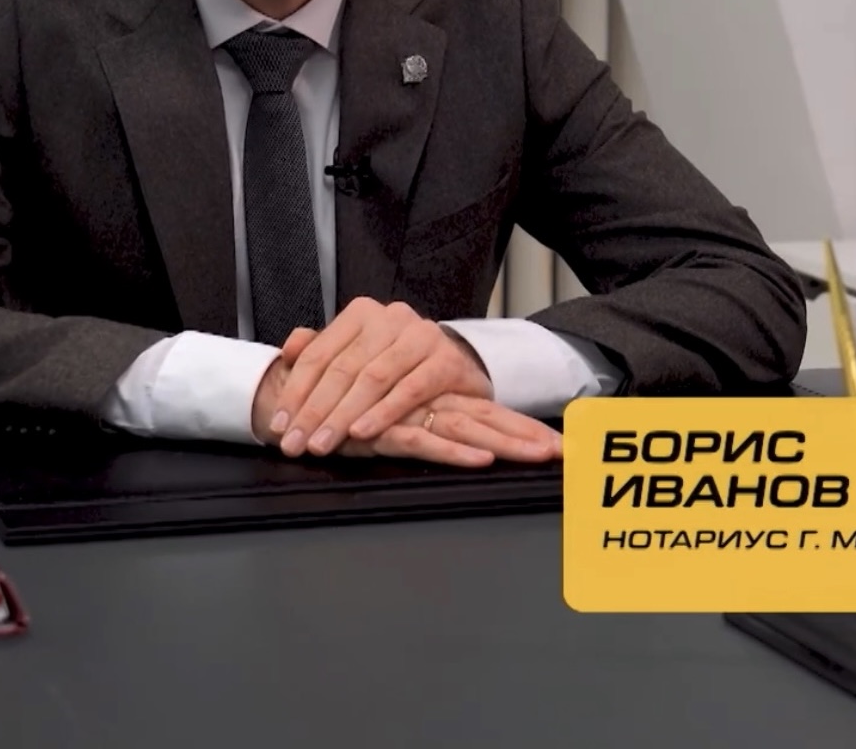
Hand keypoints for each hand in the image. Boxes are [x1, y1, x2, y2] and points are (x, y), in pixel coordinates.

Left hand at [267, 299, 493, 456]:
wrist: (457, 367)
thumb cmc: (398, 366)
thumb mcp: (356, 356)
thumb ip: (321, 351)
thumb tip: (289, 348)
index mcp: (362, 314)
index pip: (320, 354)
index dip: (295, 391)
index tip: (279, 426)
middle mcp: (391, 318)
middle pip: (343, 368)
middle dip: (315, 411)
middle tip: (295, 444)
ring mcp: (421, 336)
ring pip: (373, 379)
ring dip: (343, 416)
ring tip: (322, 444)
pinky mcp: (447, 361)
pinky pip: (410, 390)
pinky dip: (383, 413)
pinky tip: (362, 433)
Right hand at [333, 393, 562, 467]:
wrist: (289, 399)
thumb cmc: (338, 407)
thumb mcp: (382, 414)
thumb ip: (414, 421)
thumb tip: (462, 435)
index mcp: (431, 395)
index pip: (485, 410)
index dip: (521, 427)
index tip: (557, 446)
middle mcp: (426, 400)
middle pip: (486, 419)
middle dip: (527, 437)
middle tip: (566, 454)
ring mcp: (406, 413)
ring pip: (466, 429)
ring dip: (505, 444)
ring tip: (541, 456)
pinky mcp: (383, 430)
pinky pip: (423, 442)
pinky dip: (453, 453)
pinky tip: (482, 461)